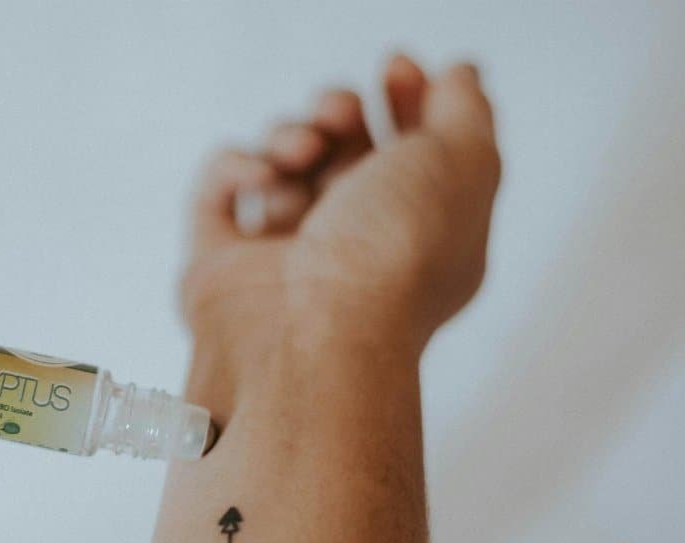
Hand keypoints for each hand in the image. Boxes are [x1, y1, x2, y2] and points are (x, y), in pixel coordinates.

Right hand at [182, 55, 499, 411]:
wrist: (312, 333)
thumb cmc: (394, 256)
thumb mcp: (464, 163)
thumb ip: (466, 109)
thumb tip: (456, 74)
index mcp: (416, 231)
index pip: (412, 152)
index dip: (407, 99)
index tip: (398, 66)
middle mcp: (350, 244)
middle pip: (341, 148)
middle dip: (340, 110)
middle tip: (341, 115)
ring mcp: (282, 254)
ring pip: (279, 160)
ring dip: (291, 133)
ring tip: (302, 152)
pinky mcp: (221, 261)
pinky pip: (218, 190)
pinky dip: (237, 166)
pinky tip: (263, 174)